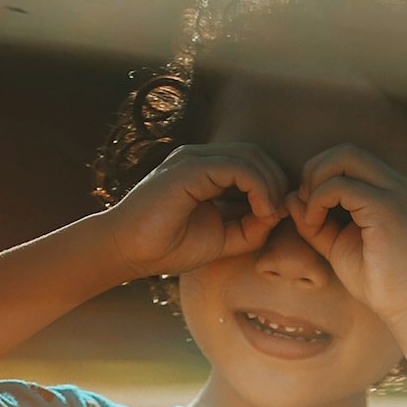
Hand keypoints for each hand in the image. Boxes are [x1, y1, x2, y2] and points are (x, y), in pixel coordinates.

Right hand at [101, 143, 287, 279]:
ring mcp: (192, 159)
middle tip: (279, 214)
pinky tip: (261, 211)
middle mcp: (198, 158)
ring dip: (270, 185)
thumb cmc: (168, 247)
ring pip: (249, 156)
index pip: (251, 161)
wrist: (128, 252)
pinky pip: (236, 167)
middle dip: (276, 182)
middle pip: (255, 154)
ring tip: (270, 214)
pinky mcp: (188, 169)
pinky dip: (258, 187)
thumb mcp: (223, 238)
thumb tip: (278, 214)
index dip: (273, 185)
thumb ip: (251, 227)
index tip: (277, 216)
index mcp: (204, 169)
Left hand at [283, 144, 406, 328]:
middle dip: (314, 171)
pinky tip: (316, 225)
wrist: (406, 306)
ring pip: (343, 158)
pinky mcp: (387, 208)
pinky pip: (340, 186)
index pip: (349, 157)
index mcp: (390, 188)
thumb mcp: (337, 243)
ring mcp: (394, 193)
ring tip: (311, 218)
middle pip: (345, 150)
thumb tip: (290, 196)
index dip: (320, 174)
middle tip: (304, 205)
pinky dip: (318, 201)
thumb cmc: (376, 278)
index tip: (308, 208)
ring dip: (315, 184)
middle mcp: (396, 183)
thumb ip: (315, 220)